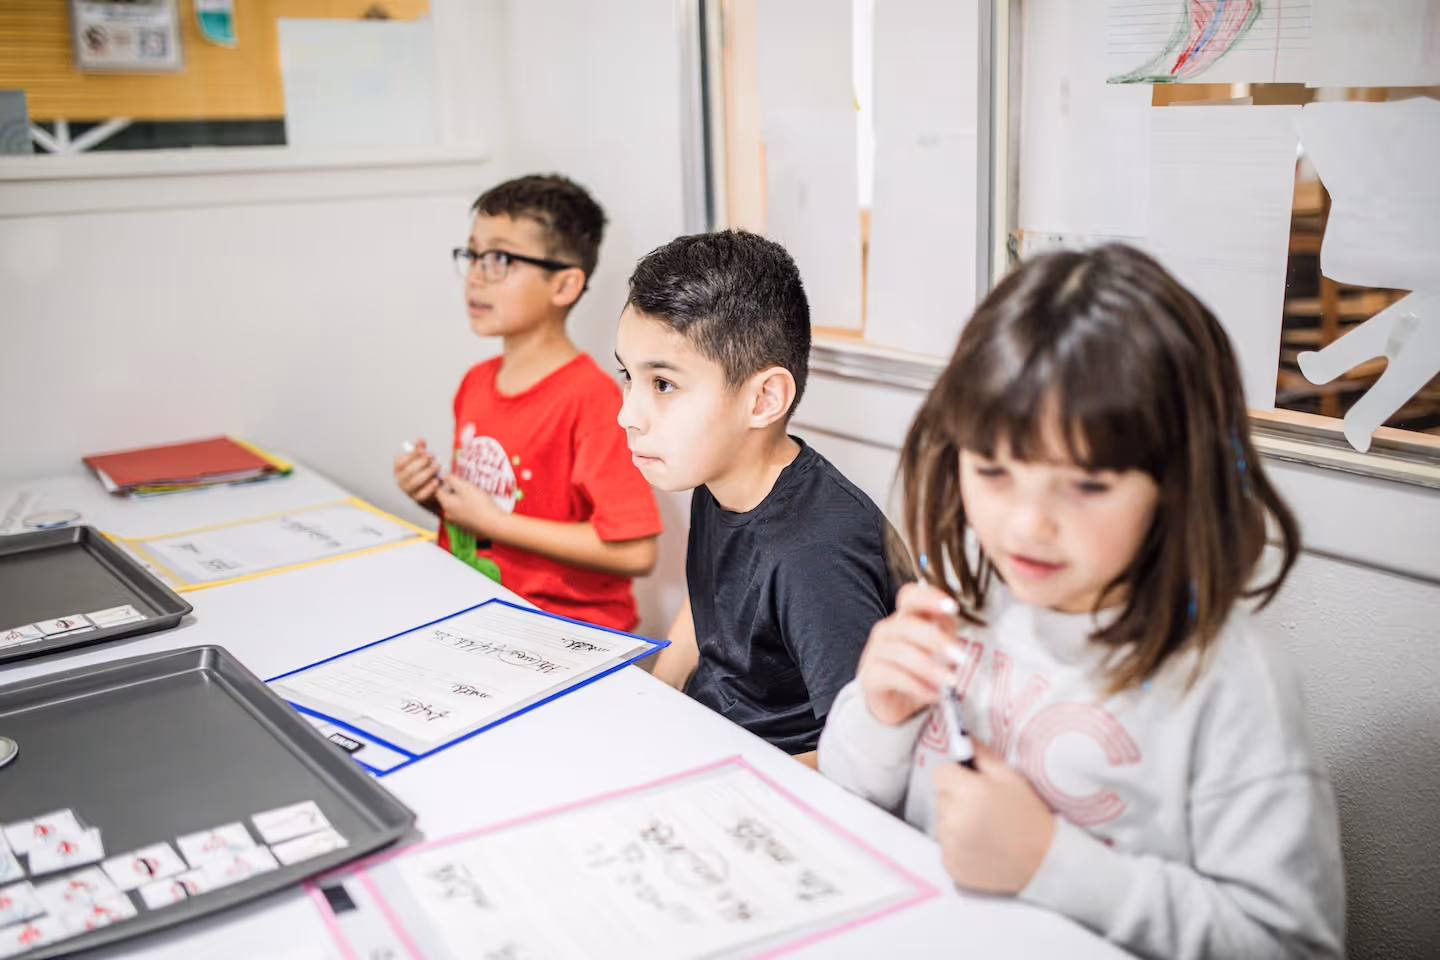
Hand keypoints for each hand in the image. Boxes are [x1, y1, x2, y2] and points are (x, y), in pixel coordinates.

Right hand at [393, 439, 440, 503]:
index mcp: (398, 467)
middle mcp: (400, 479)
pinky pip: (422, 494)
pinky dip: (429, 488)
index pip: (402, 461)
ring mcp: (407, 489)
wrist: (427, 486)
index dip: (413, 455)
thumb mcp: (420, 457)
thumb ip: (419, 448)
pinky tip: (437, 481)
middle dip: (422, 462)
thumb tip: (419, 439)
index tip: (424, 450)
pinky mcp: (416, 498)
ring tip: (437, 466)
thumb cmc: (421, 468)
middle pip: (409, 471)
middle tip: (433, 456)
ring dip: (427, 473)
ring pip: (415, 482)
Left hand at [434, 472, 509, 540]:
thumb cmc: (480, 505)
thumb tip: (443, 475)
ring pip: (454, 505)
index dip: (442, 481)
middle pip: (445, 497)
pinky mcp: (465, 525)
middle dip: (452, 489)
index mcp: (446, 503)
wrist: (493, 524)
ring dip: (459, 498)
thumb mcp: (465, 487)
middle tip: (464, 483)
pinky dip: (465, 507)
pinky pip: (461, 513)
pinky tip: (475, 504)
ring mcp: (456, 521)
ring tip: (472, 492)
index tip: (451, 476)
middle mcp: (448, 513)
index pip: (437, 489)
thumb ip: (452, 480)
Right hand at [856, 582, 961, 725]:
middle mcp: (888, 631)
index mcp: (906, 619)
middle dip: (935, 639)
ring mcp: (875, 653)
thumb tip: (957, 634)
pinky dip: (917, 686)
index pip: (910, 597)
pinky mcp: (870, 676)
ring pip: (900, 651)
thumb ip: (947, 636)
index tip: (952, 608)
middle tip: (958, 656)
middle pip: (907, 624)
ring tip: (948, 681)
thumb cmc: (918, 674)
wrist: (894, 705)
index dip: (929, 598)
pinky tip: (932, 694)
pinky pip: (892, 676)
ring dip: (928, 667)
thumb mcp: (938, 652)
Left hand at [932, 741, 1055, 894]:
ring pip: (941, 822)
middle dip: (956, 799)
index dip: (953, 776)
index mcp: (970, 793)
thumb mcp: (1013, 781)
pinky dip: (958, 846)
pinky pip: (945, 846)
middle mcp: (955, 818)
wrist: (1043, 864)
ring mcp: (951, 844)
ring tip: (985, 830)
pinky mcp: (951, 864)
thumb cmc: (1031, 820)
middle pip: (940, 797)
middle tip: (983, 809)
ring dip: (956, 823)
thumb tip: (965, 738)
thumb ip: (985, 757)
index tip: (967, 784)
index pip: (939, 773)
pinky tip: (981, 847)